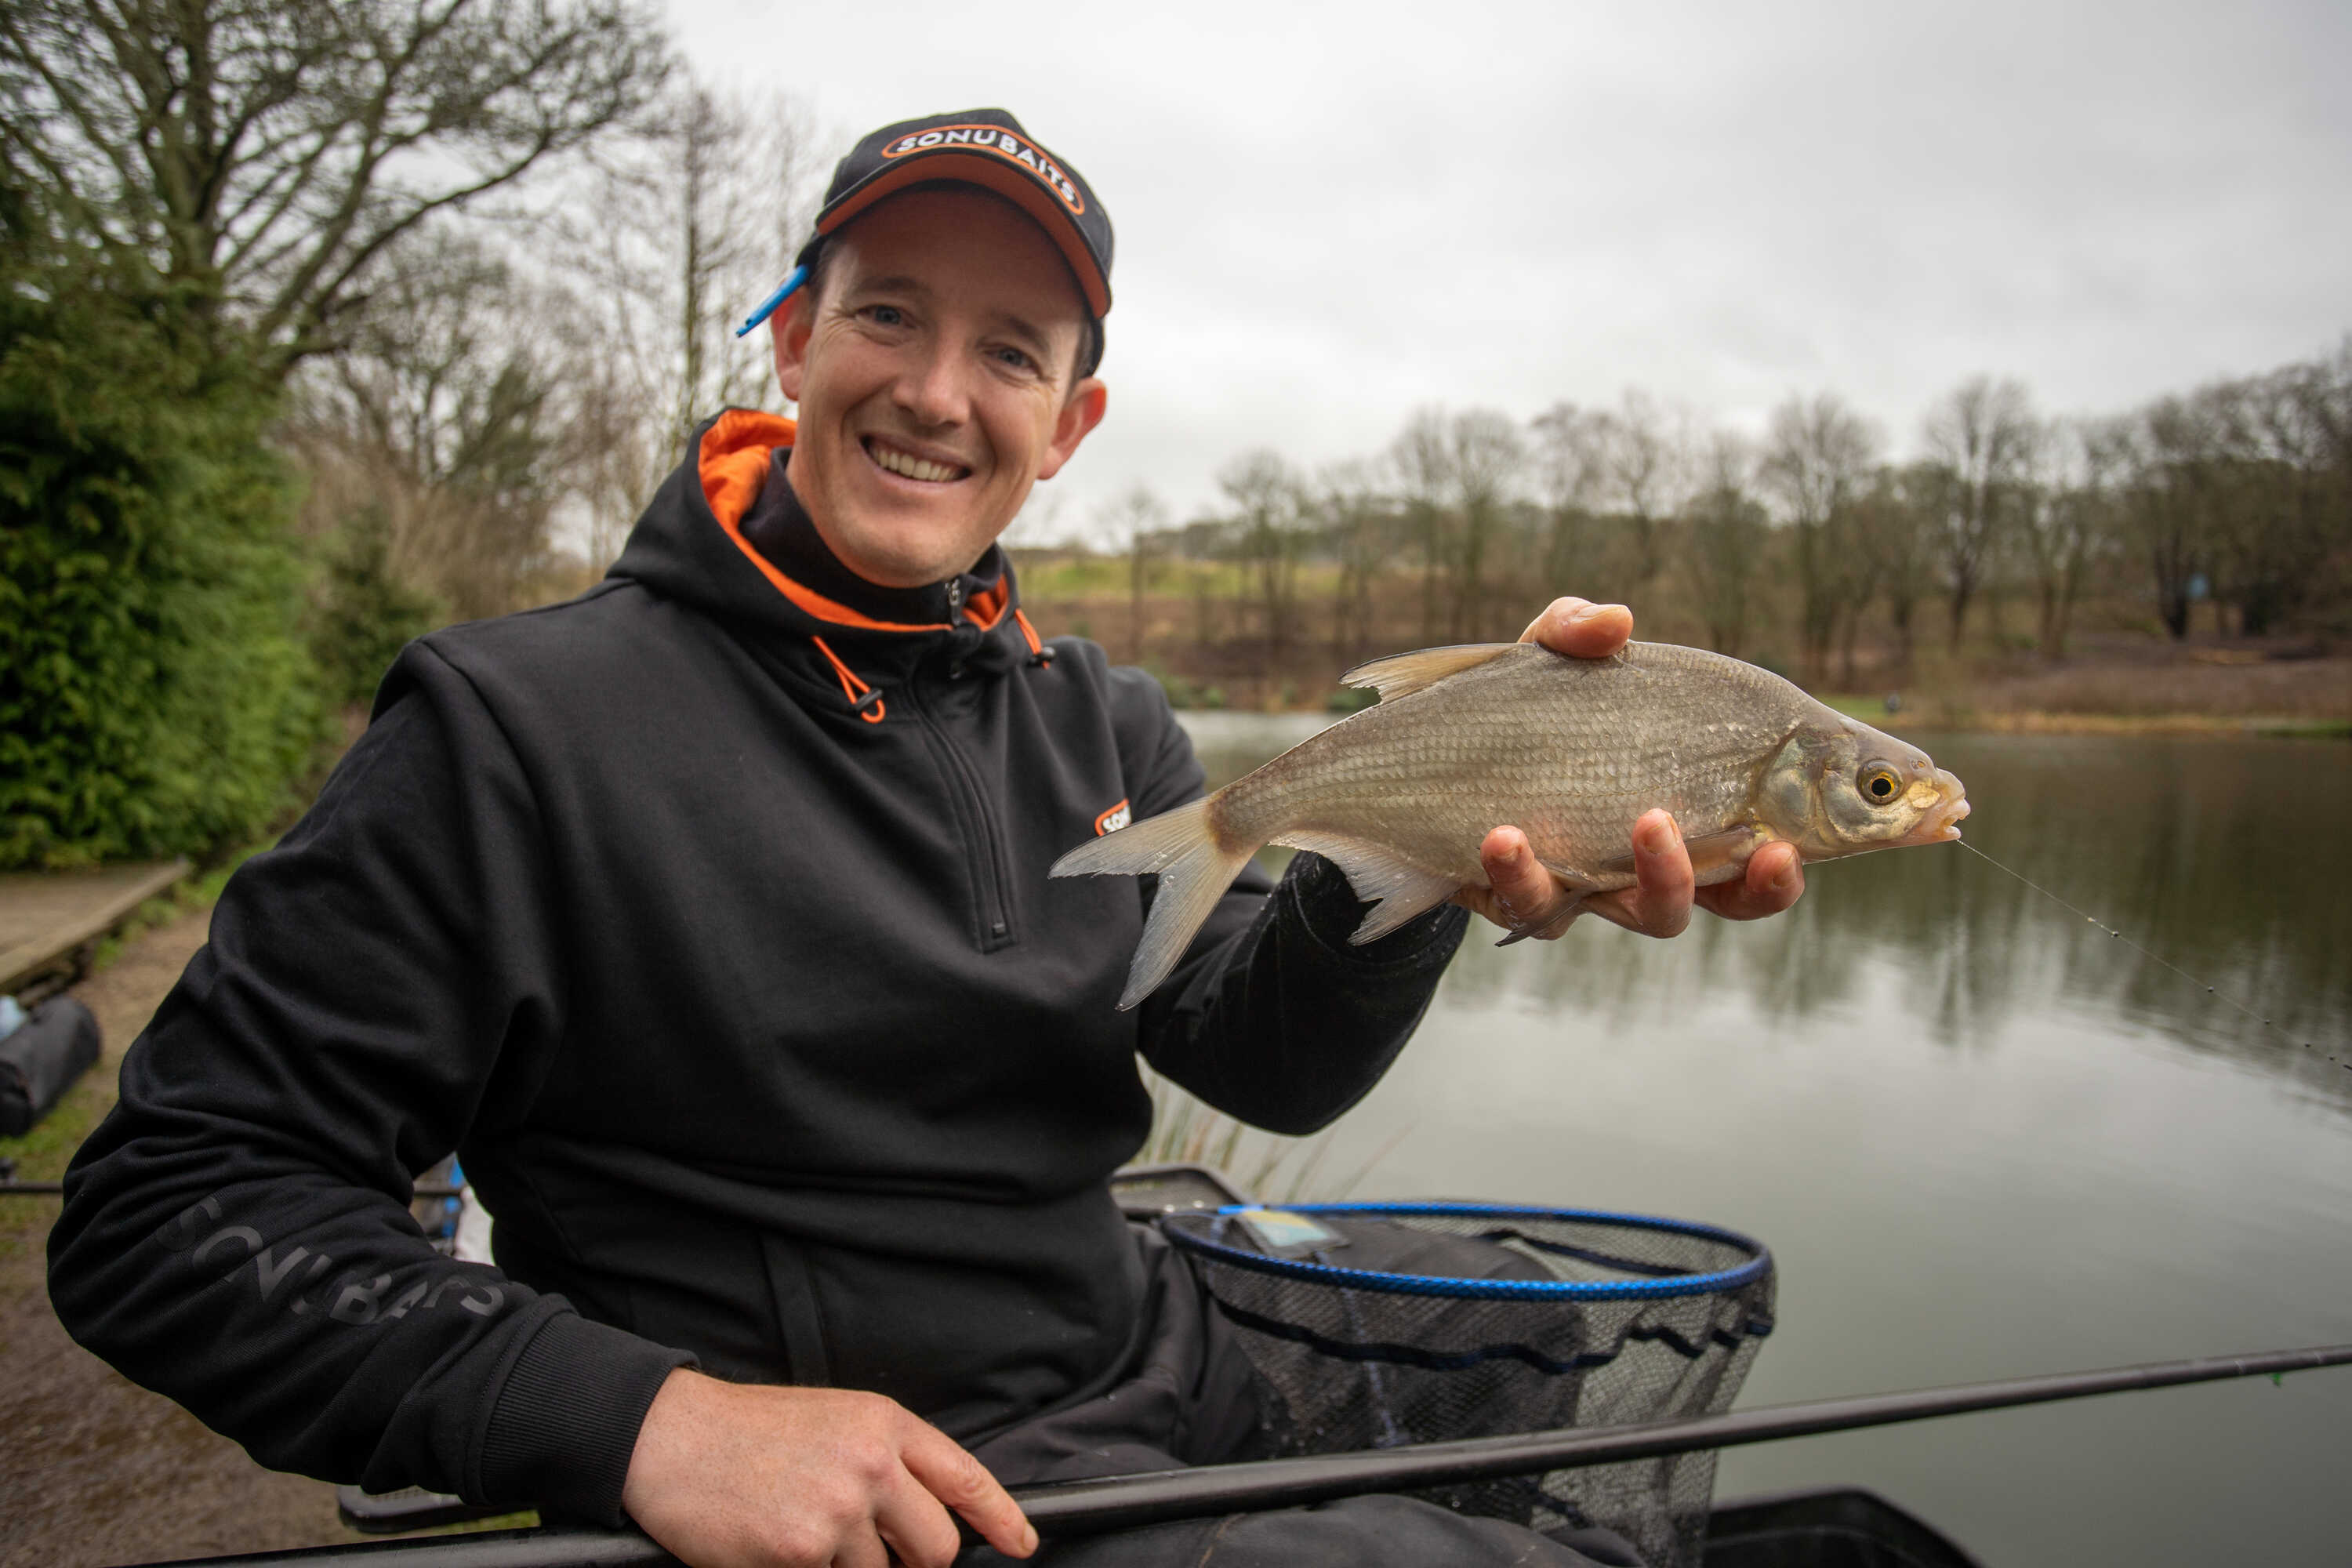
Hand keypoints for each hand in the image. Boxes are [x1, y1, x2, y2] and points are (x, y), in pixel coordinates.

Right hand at [621, 1368, 1034, 1567]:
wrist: (673, 1437)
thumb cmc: (750, 1432)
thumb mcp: (835, 1421)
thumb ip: (888, 1461)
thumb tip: (930, 1517)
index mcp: (884, 1424)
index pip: (964, 1479)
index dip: (1002, 1518)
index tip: (1022, 1544)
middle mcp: (871, 1465)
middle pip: (936, 1547)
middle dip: (914, 1561)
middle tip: (871, 1549)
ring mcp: (838, 1511)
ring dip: (846, 1567)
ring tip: (799, 1528)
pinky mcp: (800, 1553)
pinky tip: (774, 1544)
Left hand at [1449, 598, 1806, 939]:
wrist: (1417, 762)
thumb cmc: (1511, 710)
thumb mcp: (1544, 659)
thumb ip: (1577, 630)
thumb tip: (1617, 621)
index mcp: (1689, 800)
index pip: (1764, 842)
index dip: (1789, 859)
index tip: (1795, 843)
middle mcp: (1654, 858)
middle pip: (1732, 899)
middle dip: (1755, 885)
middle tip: (1762, 849)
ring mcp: (1593, 886)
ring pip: (1650, 914)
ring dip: (1662, 876)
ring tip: (1647, 821)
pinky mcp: (1524, 901)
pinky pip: (1535, 907)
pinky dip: (1521, 871)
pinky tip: (1503, 835)